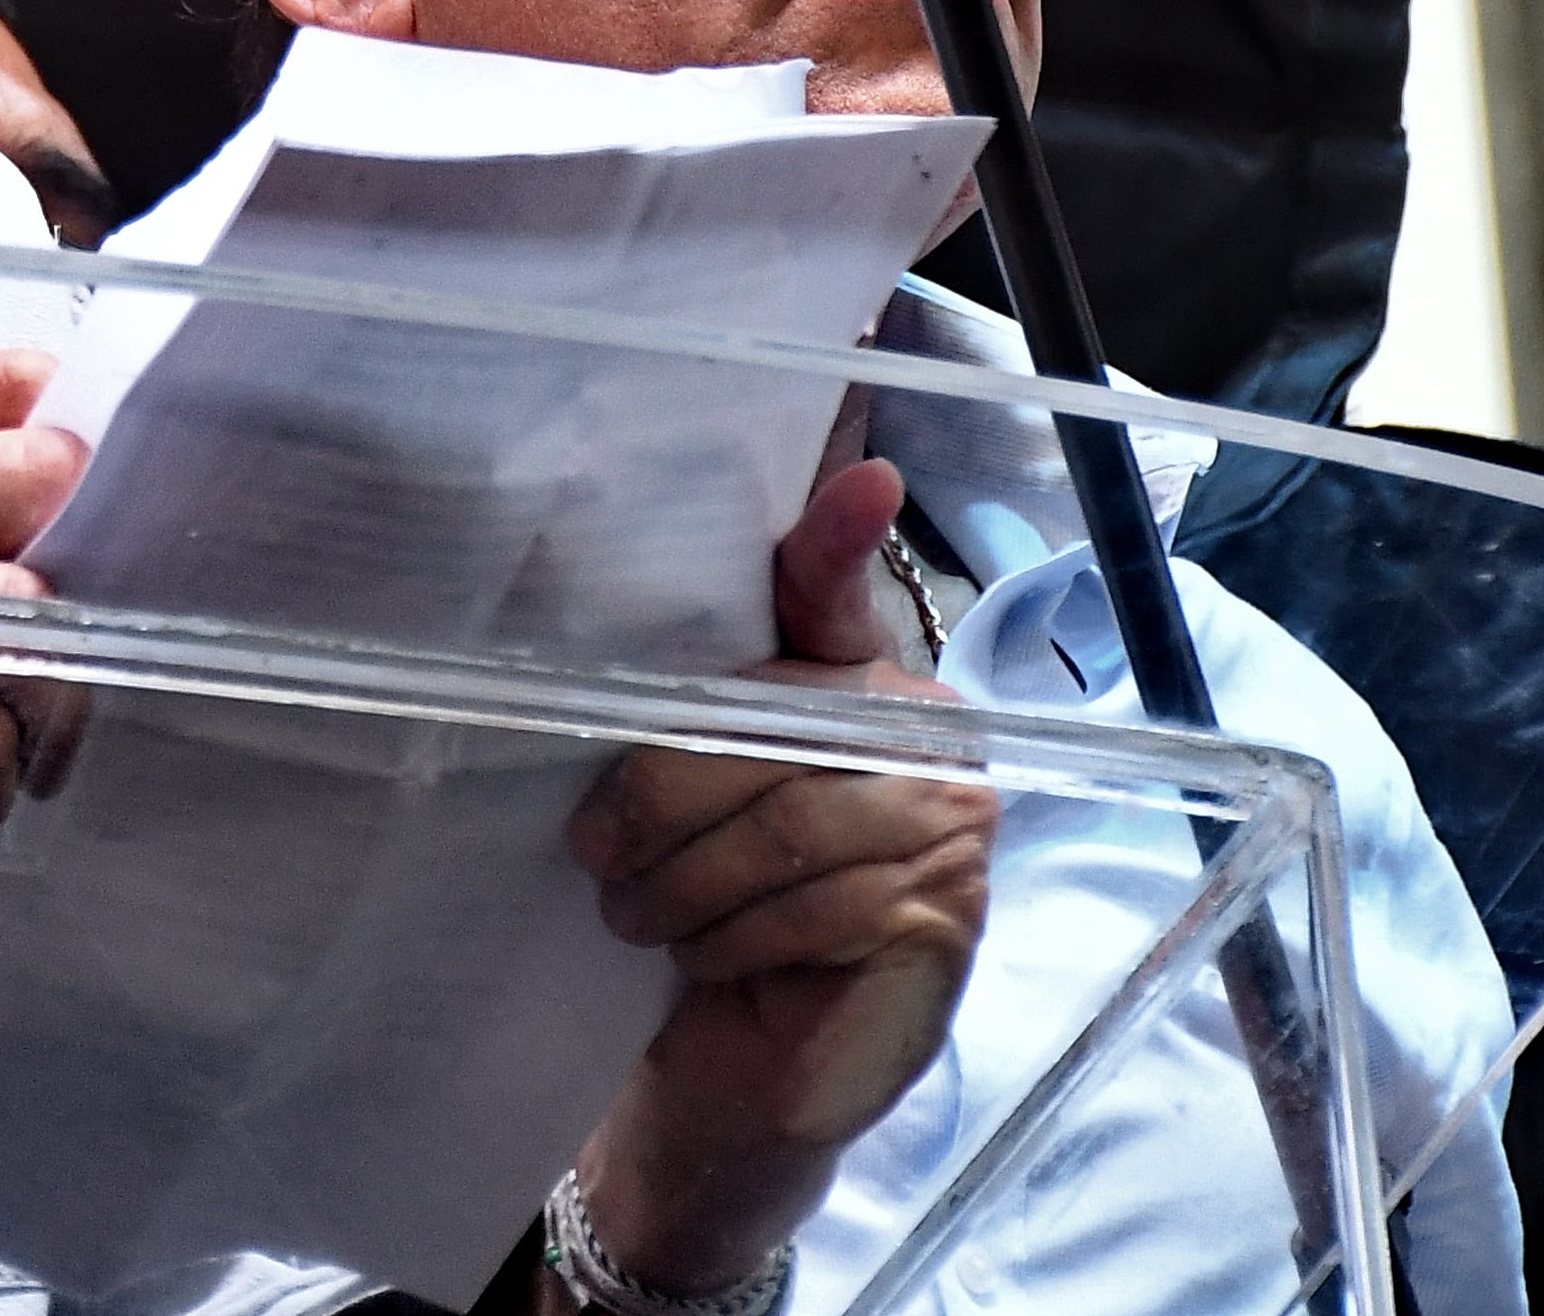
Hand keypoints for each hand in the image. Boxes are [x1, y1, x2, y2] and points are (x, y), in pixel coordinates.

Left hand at [558, 462, 996, 1294]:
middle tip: (592, 849)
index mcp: (852, 676)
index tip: (866, 478)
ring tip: (635, 913)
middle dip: (658, 796)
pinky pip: (813, 907)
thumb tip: (627, 632)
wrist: (733, 1065)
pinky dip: (733, 938)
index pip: (834, 592)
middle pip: (768, 731)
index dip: (838, 539)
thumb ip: (678, 712)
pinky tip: (703, 956)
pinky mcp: (944, 917)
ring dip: (683, 882)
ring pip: (783, 828)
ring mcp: (951, 826)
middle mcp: (922, 731)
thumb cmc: (701, 909)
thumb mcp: (677, 797)